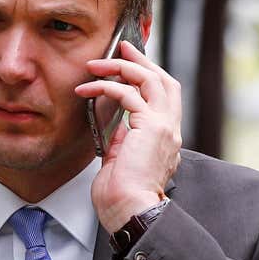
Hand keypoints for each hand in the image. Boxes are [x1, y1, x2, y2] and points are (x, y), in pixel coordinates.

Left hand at [77, 41, 182, 231]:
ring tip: (95, 65)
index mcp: (166, 138)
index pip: (164, 97)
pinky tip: (87, 89)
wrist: (130, 211)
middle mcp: (171, 130)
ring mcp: (165, 127)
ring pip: (150, 79)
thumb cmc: (121, 196)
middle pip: (164, 80)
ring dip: (121, 68)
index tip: (128, 64)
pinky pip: (129, 93)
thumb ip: (122, 138)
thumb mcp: (121, 160)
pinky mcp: (152, 127)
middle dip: (142, 61)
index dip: (148, 76)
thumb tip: (113, 123)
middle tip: (121, 48)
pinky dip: (106, 86)